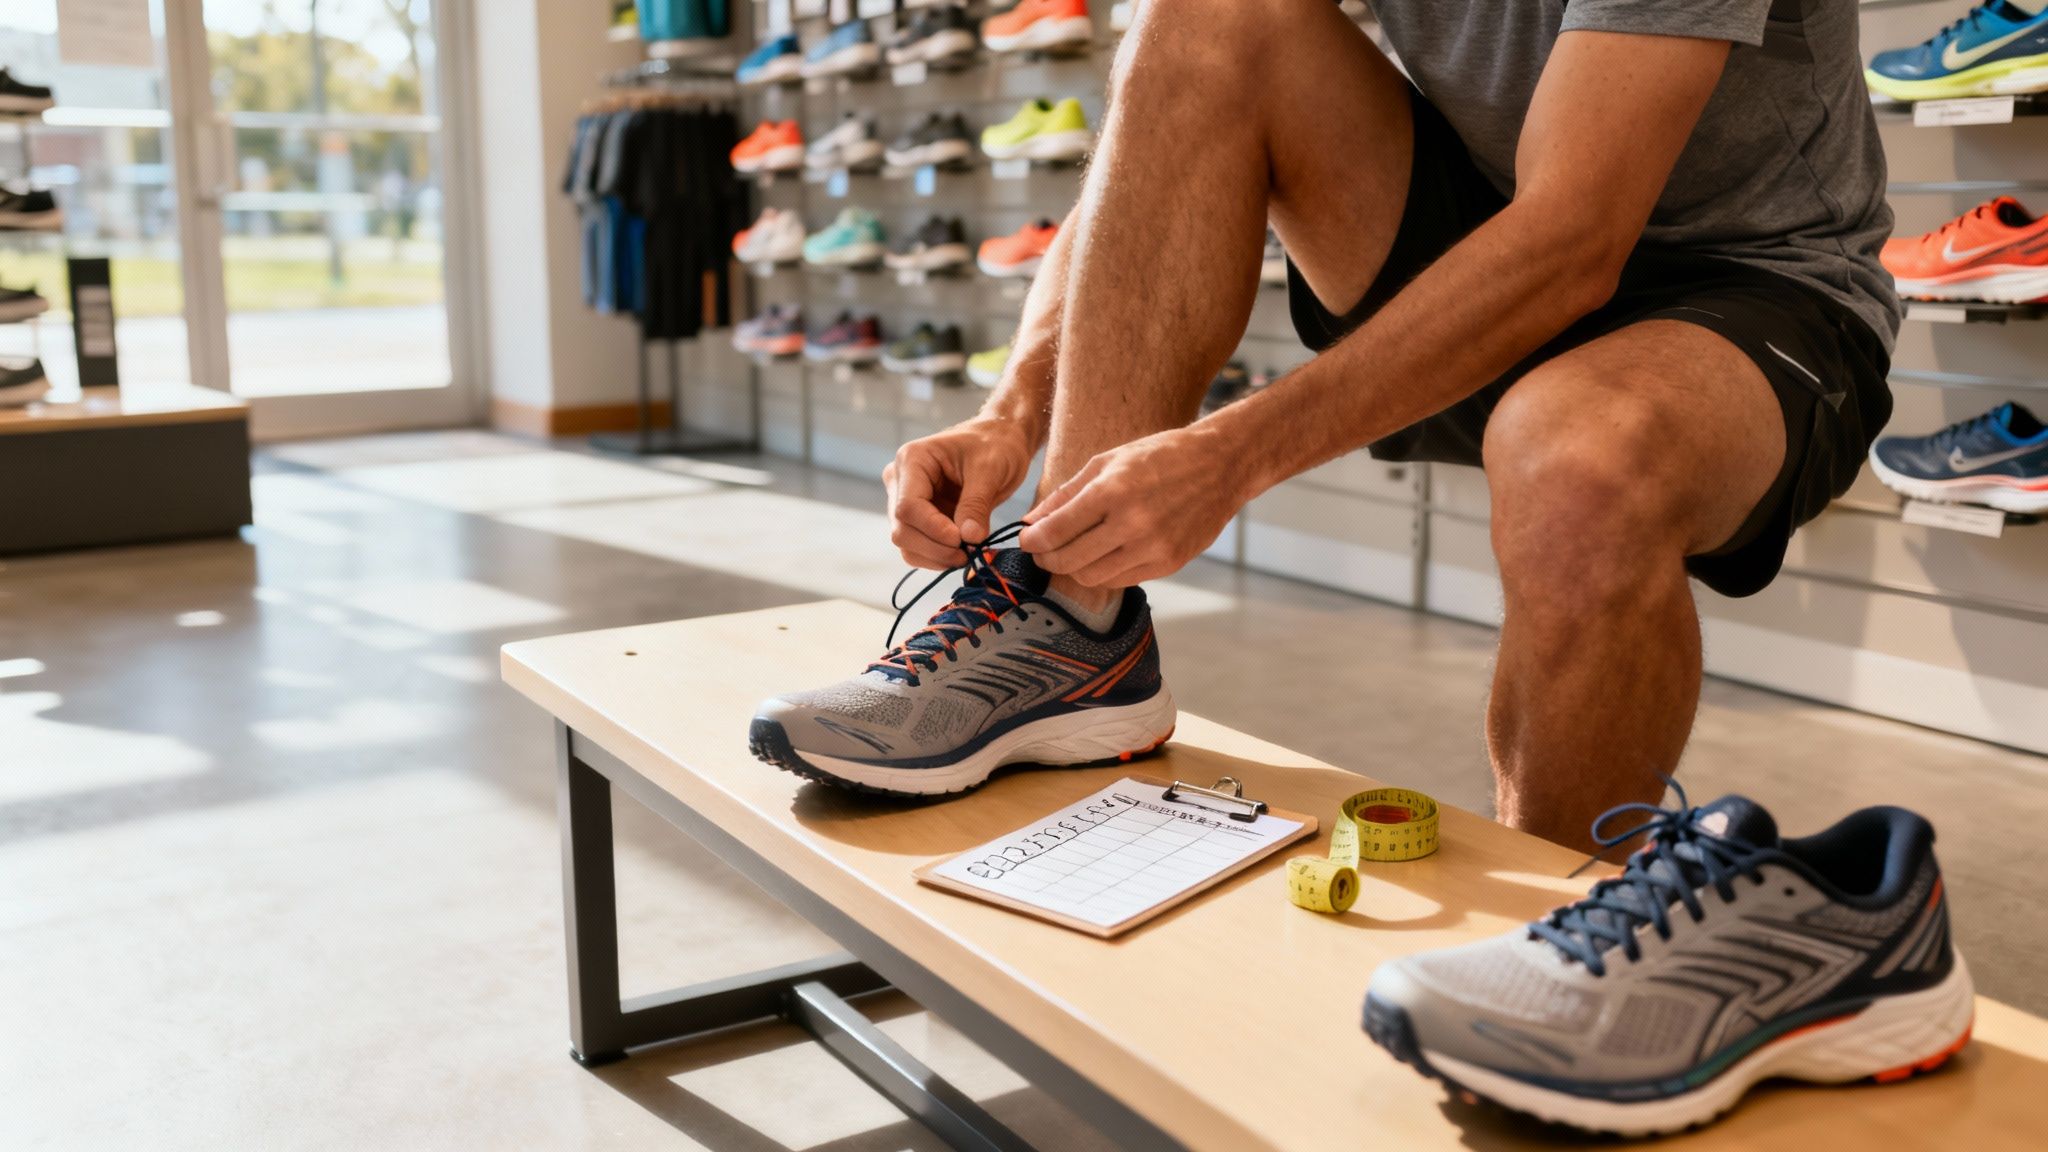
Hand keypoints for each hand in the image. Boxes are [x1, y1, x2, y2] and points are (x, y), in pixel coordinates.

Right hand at [884, 417, 1035, 568]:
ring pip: (907, 544)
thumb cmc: (996, 444)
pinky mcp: (919, 518)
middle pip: (902, 529)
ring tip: (970, 552)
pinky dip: (939, 557)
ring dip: (937, 556)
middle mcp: (900, 481)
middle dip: (936, 547)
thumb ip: (976, 504)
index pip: (907, 507)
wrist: (1001, 441)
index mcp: (912, 460)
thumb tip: (969, 538)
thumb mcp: (991, 469)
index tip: (964, 541)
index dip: (933, 530)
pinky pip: (919, 547)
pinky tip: (963, 551)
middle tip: (970, 552)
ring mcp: (906, 501)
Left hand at [1020, 427, 1249, 588]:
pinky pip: (1121, 580)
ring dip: (1074, 568)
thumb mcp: (1108, 461)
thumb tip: (1031, 521)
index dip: (1032, 541)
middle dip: (1046, 559)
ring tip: (1072, 552)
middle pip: (1069, 560)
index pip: (1056, 530)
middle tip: (1042, 551)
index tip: (1025, 540)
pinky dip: (1104, 571)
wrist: (1221, 465)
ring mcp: (1153, 547)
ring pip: (1092, 577)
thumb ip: (1067, 493)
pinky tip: (1104, 553)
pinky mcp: (1169, 563)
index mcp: (1112, 491)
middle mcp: (1132, 523)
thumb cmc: (1161, 456)